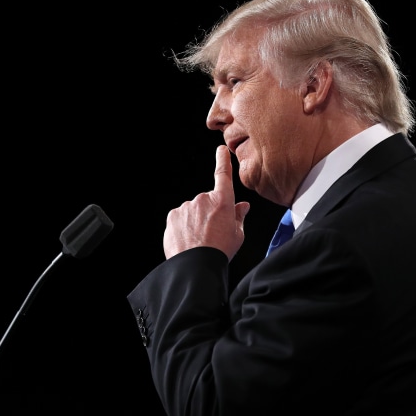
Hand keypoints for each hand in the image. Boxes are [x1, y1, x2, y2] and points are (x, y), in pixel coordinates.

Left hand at [163, 145, 250, 259]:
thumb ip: (239, 216)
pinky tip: (188, 240)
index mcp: (223, 201)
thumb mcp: (237, 234)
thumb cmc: (220, 251)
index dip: (223, 161)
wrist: (196, 265)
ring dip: (195, 220)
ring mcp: (186, 206)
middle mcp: (203, 199)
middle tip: (212, 232)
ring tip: (200, 239)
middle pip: (207, 202)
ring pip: (193, 210)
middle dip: (209, 212)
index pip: (223, 175)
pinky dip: (183, 226)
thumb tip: (243, 206)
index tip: (221, 150)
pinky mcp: (173, 215)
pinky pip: (180, 217)